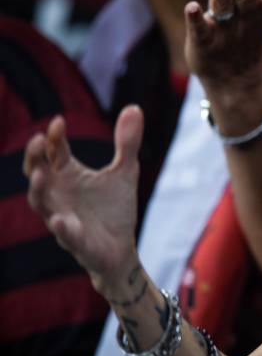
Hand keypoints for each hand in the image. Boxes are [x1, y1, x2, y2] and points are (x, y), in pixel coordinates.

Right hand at [23, 106, 143, 292]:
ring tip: (39, 174)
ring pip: (41, 203)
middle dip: (34, 158)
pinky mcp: (75, 241)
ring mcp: (62, 217)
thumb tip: (134, 107)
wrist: (122, 248)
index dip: (53, 137)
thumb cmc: (114, 208)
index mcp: (68, 175)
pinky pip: (65, 234)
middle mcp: (58, 194)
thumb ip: (127, 142)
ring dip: (37, 188)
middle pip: (37, 172)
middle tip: (37, 140)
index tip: (59, 121)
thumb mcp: (125, 171)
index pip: (53, 152)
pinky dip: (62, 227)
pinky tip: (62, 220)